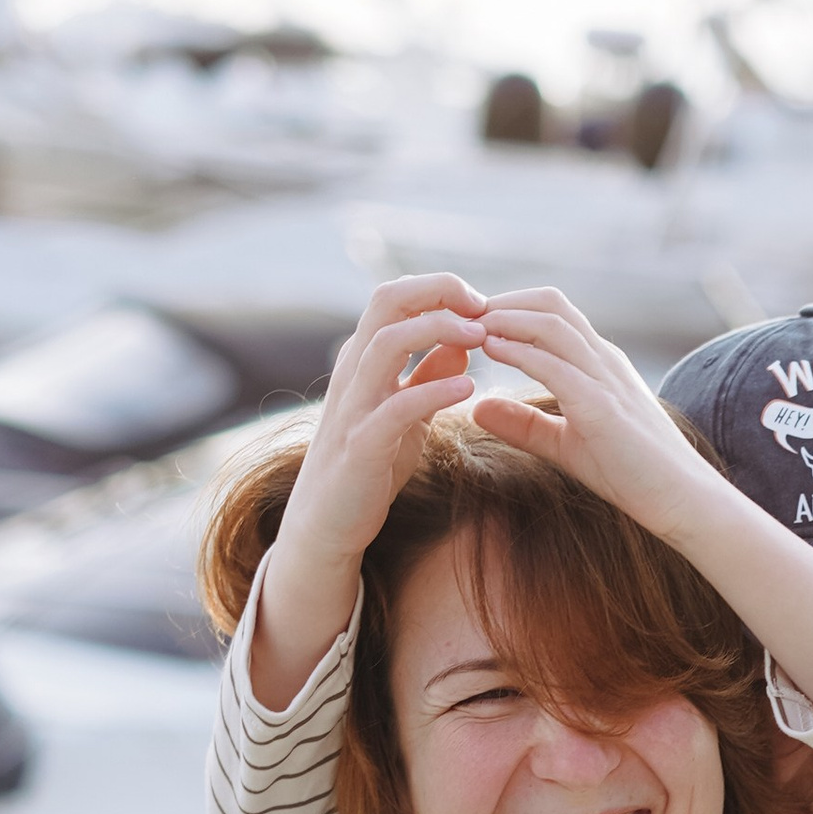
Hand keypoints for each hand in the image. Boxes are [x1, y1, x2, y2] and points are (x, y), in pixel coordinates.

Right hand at [247, 274, 490, 707]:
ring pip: (386, 343)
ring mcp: (352, 407)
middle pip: (386, 303)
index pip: (394, 297)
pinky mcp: (359, 447)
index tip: (481, 302)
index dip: (438, 288)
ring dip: (437, 330)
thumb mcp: (407, 412)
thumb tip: (466, 339)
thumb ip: (429, 374)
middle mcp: (352, 373)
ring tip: (480, 335)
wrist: (328, 525)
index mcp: (364, 360)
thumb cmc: (369, 465)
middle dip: (438, 293)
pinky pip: (395, 407)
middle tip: (484, 305)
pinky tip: (469, 386)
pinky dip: (433, 390)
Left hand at [460, 288, 721, 535]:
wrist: (681, 500)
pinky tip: (490, 349)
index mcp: (598, 363)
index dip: (508, 308)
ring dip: (505, 318)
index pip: (551, 313)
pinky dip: (520, 352)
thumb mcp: (565, 444)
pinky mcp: (603, 407)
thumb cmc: (631, 473)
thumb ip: (523, 424)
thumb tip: (477, 408)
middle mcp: (603, 360)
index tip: (469, 322)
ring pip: (552, 324)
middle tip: (461, 314)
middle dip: (502, 301)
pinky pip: (556, 365)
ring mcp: (606, 379)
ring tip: (469, 325)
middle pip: (550, 303)